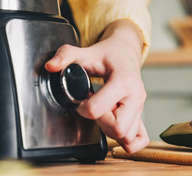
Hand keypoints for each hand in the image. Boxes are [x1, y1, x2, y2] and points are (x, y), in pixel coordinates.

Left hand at [44, 20, 148, 153]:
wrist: (126, 52)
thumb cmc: (109, 54)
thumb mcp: (86, 51)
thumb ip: (66, 56)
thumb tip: (50, 66)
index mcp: (124, 80)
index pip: (99, 109)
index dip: (83, 108)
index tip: (82, 99)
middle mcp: (136, 96)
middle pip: (118, 128)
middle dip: (99, 122)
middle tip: (93, 108)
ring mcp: (140, 107)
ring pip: (127, 137)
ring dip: (110, 130)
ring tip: (104, 113)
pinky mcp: (141, 115)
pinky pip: (139, 139)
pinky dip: (126, 140)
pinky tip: (114, 125)